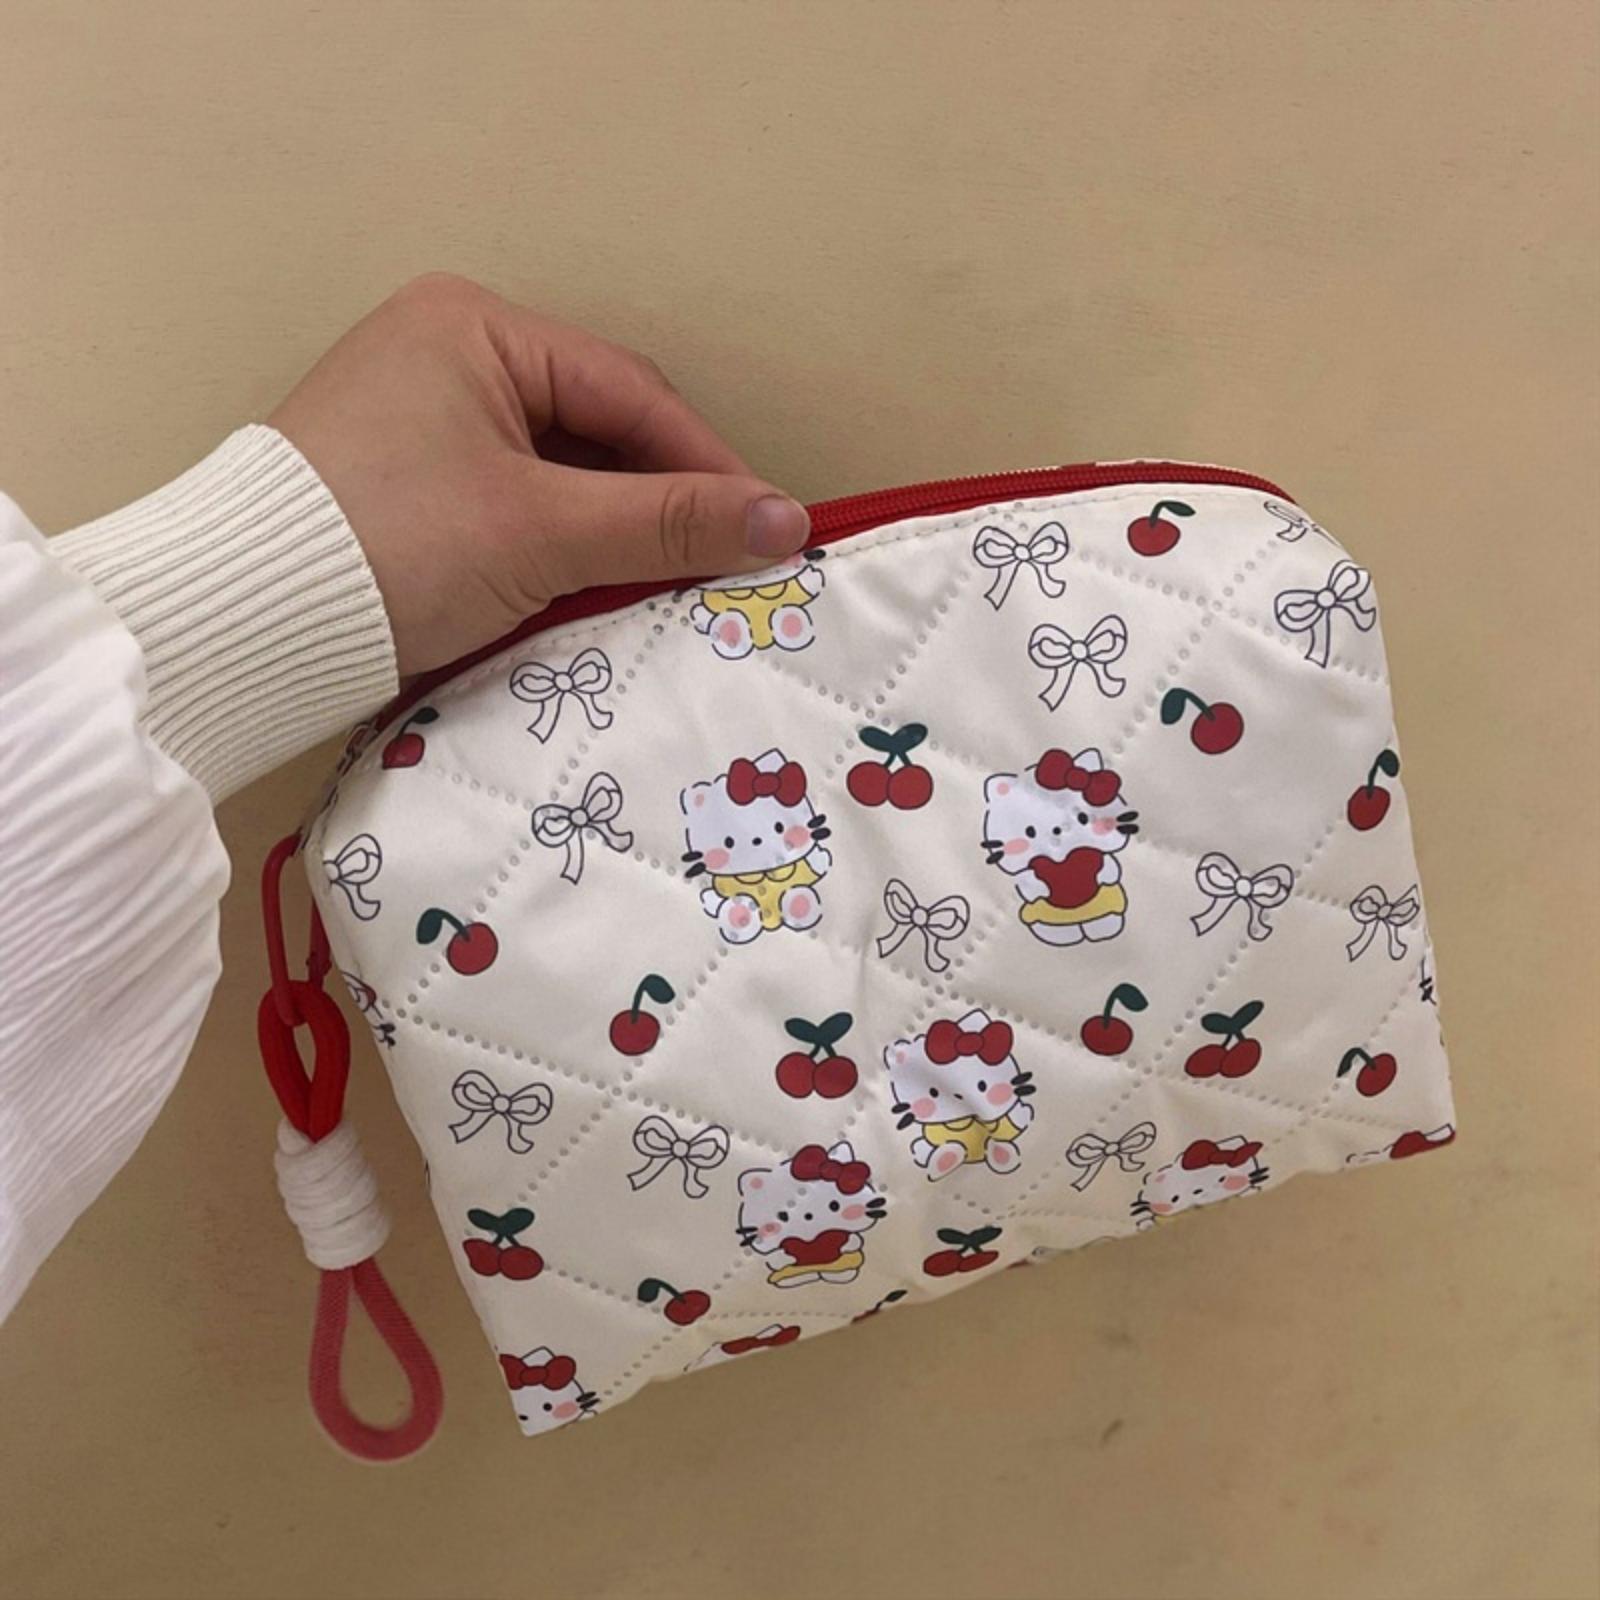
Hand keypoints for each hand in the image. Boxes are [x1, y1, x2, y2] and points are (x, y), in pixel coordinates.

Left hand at [269, 273, 809, 676]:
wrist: (240, 627)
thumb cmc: (388, 547)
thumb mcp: (540, 530)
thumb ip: (668, 523)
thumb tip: (787, 521)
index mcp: (474, 328)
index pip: (629, 391)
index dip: (708, 463)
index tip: (769, 529)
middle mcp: (448, 356)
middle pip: (598, 430)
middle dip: (662, 501)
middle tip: (724, 566)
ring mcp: (423, 422)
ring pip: (560, 475)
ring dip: (616, 532)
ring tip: (671, 588)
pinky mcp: (407, 486)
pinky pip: (517, 506)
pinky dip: (563, 549)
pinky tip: (598, 593)